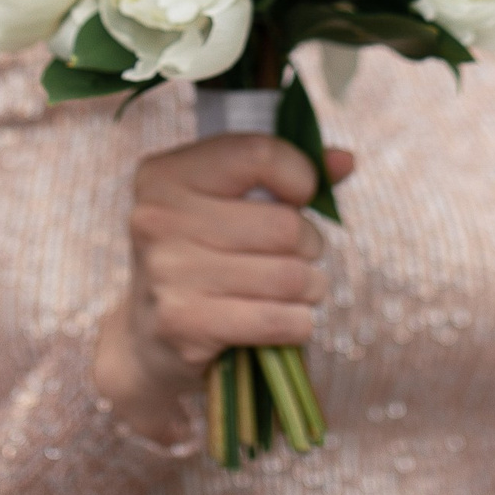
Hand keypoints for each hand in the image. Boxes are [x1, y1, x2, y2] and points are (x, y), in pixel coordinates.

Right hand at [92, 134, 356, 444]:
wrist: (148, 339)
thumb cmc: (203, 258)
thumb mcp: (230, 204)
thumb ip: (286, 174)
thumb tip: (346, 159)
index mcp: (164, 175)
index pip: (258, 154)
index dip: (300, 177)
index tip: (298, 198)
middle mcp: (157, 218)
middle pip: (285, 225)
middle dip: (309, 246)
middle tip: (296, 257)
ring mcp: (167, 272)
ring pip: (290, 276)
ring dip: (309, 288)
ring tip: (292, 290)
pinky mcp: (184, 324)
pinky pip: (279, 320)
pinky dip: (297, 323)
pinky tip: (282, 319)